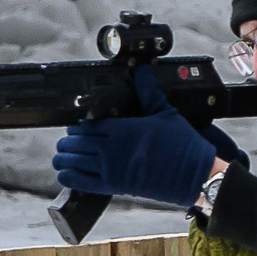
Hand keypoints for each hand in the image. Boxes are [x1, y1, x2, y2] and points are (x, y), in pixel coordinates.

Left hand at [54, 70, 236, 207]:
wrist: (194, 174)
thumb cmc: (182, 145)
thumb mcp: (165, 113)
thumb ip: (148, 91)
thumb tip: (143, 70)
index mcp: (122, 128)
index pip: (87, 124)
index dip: (79, 124)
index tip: (79, 125)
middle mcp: (112, 148)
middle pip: (76, 142)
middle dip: (69, 140)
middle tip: (69, 140)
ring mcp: (111, 168)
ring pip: (74, 160)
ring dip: (64, 157)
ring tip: (62, 155)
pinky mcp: (114, 186)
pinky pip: (81, 182)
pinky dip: (69, 177)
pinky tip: (65, 172)